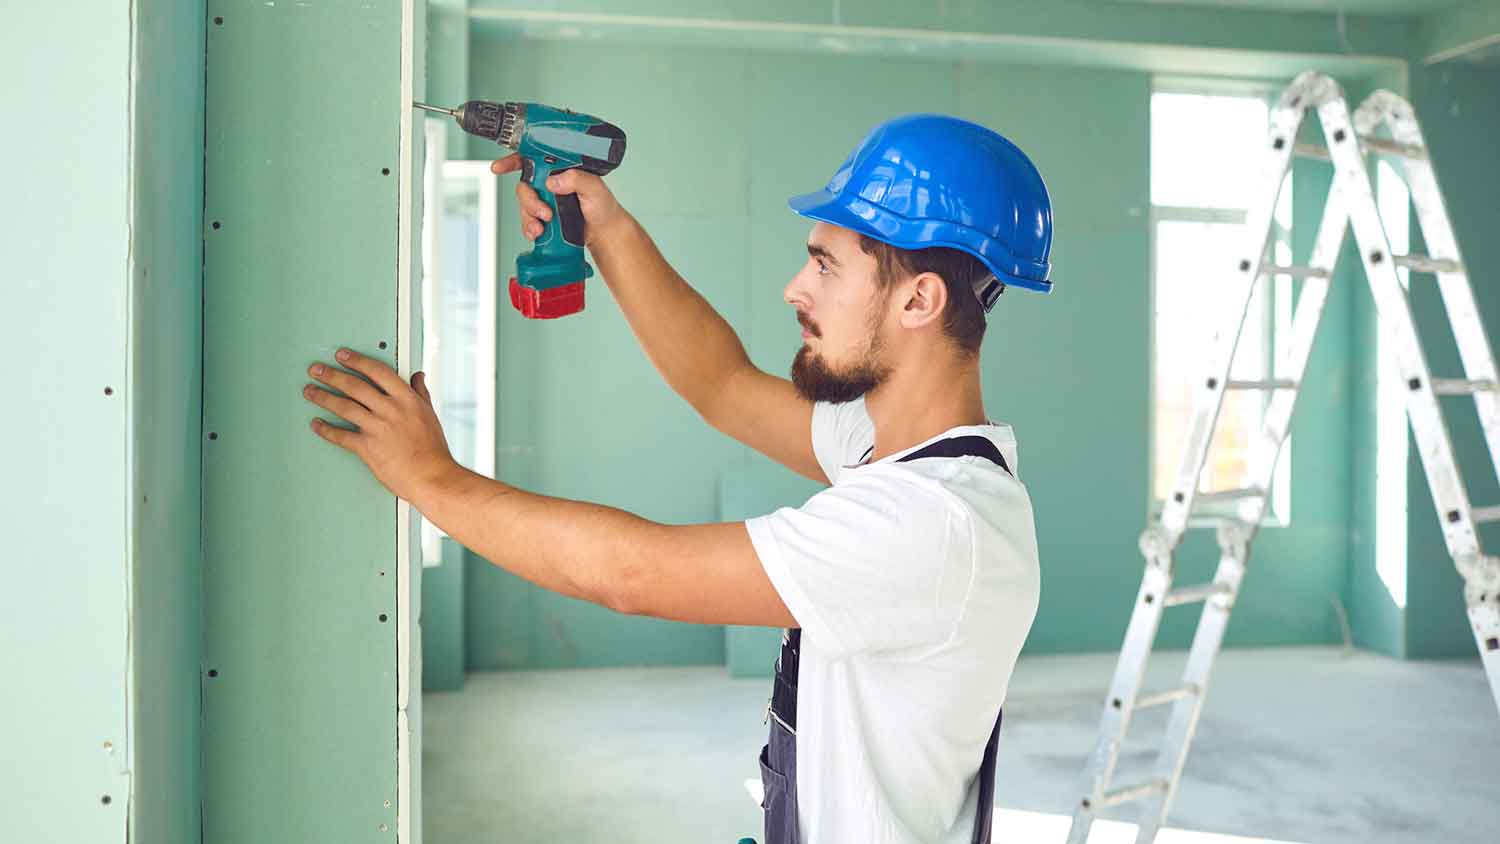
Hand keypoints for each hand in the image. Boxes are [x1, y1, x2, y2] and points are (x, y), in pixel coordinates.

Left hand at [302, 347, 458, 502]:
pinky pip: (341, 436)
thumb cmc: (432, 450)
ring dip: (323, 397)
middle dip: (332, 375)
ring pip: (344, 407)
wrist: (431, 476)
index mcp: (406, 399)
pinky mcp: (367, 448)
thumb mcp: (430, 414)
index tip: (343, 356)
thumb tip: (418, 377)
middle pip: (354, 386)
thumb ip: (420, 392)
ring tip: (310, 391)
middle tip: (317, 370)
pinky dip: (326, 430)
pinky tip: (317, 424)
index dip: (357, 361)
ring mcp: (377, 428)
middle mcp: (389, 410)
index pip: (377, 371)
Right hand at [491, 153, 625, 245]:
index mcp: (560, 168)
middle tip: (544, 212)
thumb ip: (577, 179)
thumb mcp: (595, 188)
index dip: (513, 161)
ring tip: (544, 226)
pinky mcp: (543, 218)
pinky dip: (529, 228)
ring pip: (524, 205)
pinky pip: (527, 221)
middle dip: (529, 201)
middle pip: (524, 186)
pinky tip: (538, 233)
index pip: (532, 158)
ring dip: (530, 217)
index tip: (499, 167)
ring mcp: (545, 201)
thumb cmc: (603, 206)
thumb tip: (554, 180)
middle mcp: (549, 182)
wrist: (603, 233)